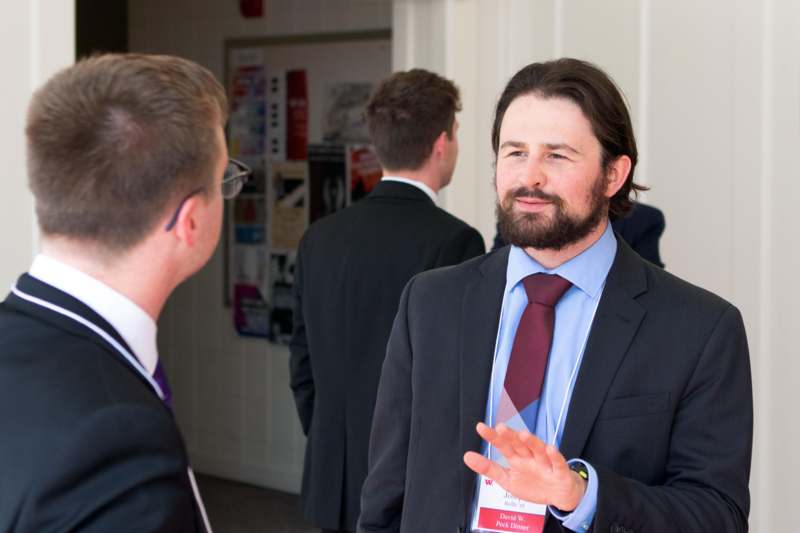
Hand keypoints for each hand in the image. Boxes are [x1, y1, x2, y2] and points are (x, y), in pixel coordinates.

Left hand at [463, 422, 586, 510]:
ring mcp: (545, 463)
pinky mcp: (559, 471)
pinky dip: (554, 456)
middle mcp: (530, 457)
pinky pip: (558, 463)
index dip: (492, 436)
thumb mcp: (507, 480)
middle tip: (500, 428)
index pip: (503, 445)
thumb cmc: (534, 484)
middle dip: (511, 436)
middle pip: (519, 444)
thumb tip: (467, 457)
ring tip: (523, 434)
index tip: (481, 428)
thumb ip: (488, 468)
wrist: (559, 495)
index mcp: (517, 458)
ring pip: (538, 449)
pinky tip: (550, 449)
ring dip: (531, 441)